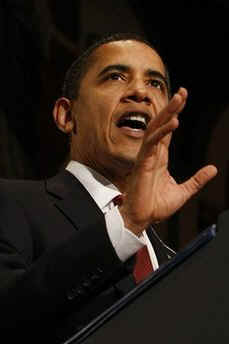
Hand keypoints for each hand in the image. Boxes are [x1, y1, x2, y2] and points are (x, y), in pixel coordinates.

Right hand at [119, 87, 216, 235]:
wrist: (143, 219)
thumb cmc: (156, 206)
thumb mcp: (183, 191)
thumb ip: (197, 180)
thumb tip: (213, 169)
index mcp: (160, 158)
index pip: (167, 131)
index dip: (174, 114)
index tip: (182, 100)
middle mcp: (153, 154)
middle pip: (161, 124)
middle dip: (171, 108)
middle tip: (182, 92)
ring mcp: (147, 157)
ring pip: (155, 128)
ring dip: (167, 113)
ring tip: (179, 99)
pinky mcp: (143, 163)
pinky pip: (152, 143)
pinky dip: (162, 131)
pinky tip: (174, 122)